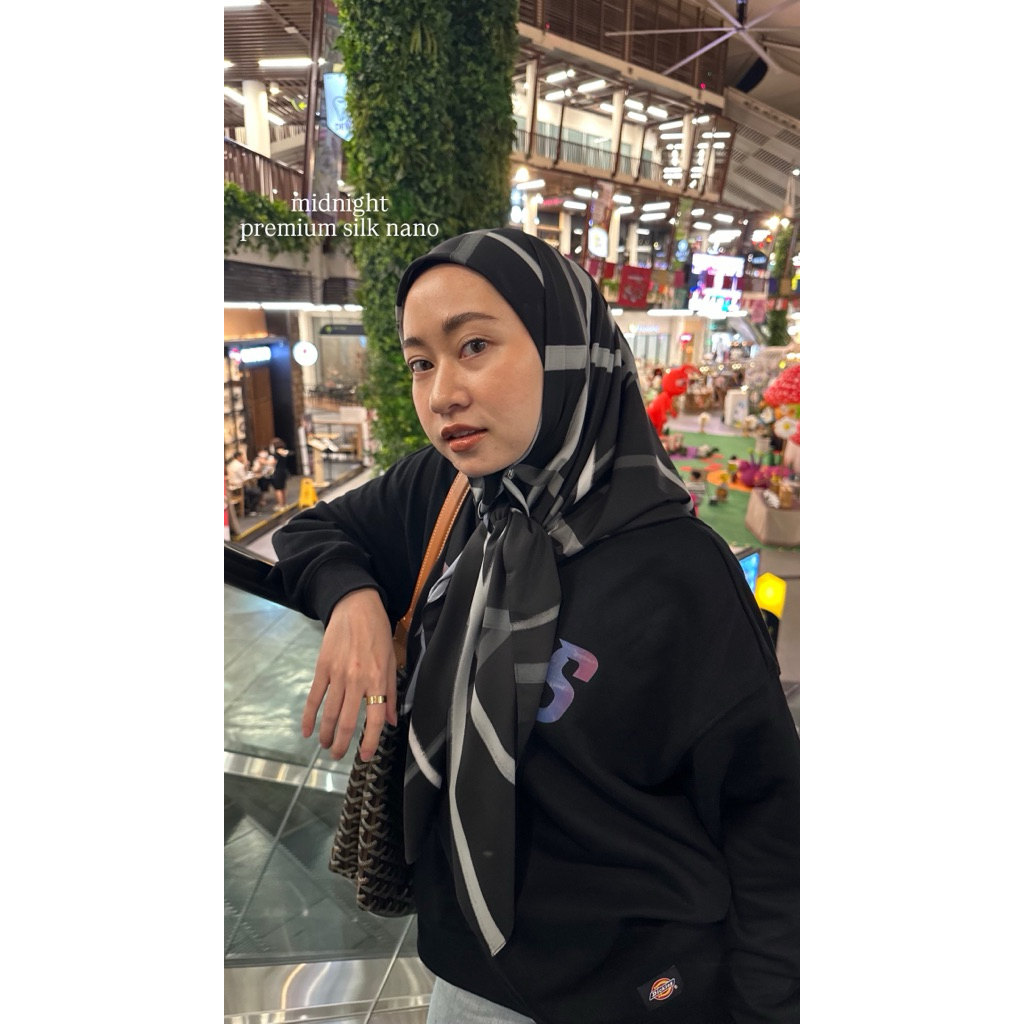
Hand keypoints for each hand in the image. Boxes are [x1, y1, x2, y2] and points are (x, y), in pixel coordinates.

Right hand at [303, 588, 397, 760]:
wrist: (356, 607)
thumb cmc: (378, 634)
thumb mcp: (391, 662)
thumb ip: (391, 694)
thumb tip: (391, 721)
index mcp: (377, 680)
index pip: (374, 719)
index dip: (370, 741)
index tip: (365, 757)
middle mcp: (357, 680)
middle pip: (346, 721)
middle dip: (341, 743)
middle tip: (338, 756)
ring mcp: (337, 675)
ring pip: (329, 713)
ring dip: (326, 734)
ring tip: (326, 746)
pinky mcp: (322, 668)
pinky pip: (315, 697)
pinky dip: (309, 716)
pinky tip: (307, 730)